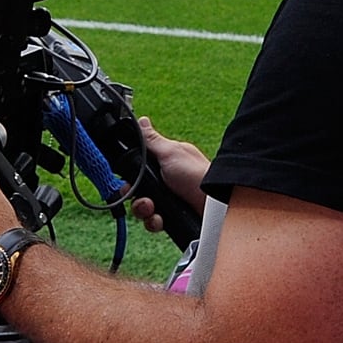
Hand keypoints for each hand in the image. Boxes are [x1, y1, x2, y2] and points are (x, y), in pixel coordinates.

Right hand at [133, 116, 208, 235]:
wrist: (214, 207)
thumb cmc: (197, 176)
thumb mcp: (170, 152)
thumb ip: (151, 139)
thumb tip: (142, 120)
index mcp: (165, 163)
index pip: (138, 169)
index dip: (130, 176)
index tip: (127, 181)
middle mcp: (165, 181)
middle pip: (137, 190)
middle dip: (136, 196)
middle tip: (144, 197)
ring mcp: (168, 200)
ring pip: (142, 207)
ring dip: (143, 210)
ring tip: (153, 209)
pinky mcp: (171, 217)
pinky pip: (152, 221)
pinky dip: (154, 222)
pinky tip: (161, 219)